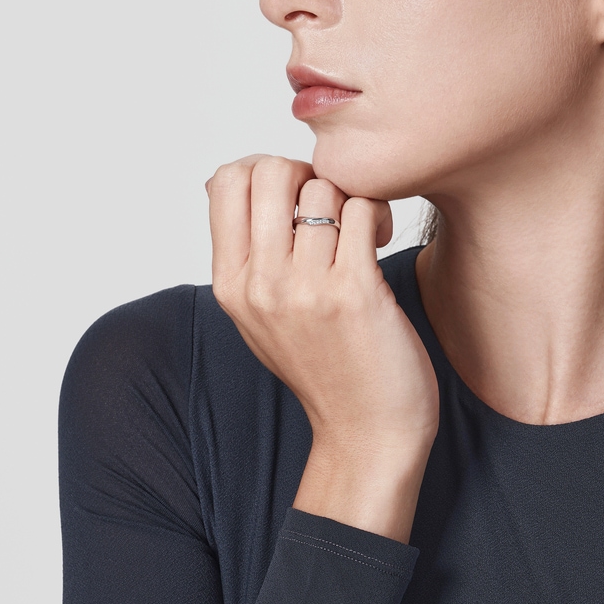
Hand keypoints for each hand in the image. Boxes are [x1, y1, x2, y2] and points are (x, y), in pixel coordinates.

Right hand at [206, 155, 438, 540]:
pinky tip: (379, 240)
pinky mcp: (355, 293)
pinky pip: (361, 210)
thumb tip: (229, 181)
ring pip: (323, 188)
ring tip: (361, 229)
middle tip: (329, 203)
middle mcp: (260, 285)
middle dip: (306, 173)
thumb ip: (245, 256)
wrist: (366, 433)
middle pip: (269, 171)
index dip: (262, 170)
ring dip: (349, 198)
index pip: (224, 182)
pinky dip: (375, 214)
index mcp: (230, 286)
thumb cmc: (322, 369)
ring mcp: (306, 290)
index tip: (292, 194)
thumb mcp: (260, 317)